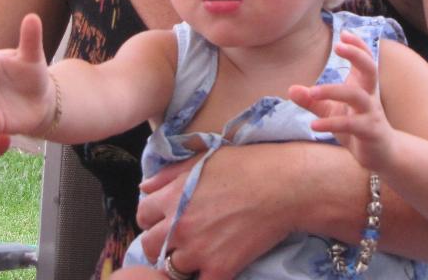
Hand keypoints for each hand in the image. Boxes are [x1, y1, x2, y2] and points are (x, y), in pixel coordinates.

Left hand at [136, 146, 295, 279]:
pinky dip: (204, 277)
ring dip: (181, 262)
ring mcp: (198, 250)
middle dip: (160, 243)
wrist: (285, 187)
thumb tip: (144, 187)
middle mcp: (179, 226)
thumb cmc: (248, 166)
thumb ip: (170, 175)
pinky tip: (215, 267)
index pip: (142, 215)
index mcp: (173, 197)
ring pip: (170, 268)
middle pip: (149, 246)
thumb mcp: (204, 159)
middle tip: (179, 240)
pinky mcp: (220, 269)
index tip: (164, 219)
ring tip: (198, 253)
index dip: (152, 217)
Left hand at [289, 31, 395, 170]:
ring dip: (333, 91)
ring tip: (312, 92)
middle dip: (357, 55)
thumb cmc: (356, 126)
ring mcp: (371, 113)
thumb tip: (290, 90)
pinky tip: (313, 126)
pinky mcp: (369, 132)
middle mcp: (370, 96)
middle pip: (370, 69)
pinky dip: (331, 123)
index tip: (343, 33)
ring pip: (357, 96)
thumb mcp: (331, 111)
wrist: (380, 154)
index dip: (358, 45)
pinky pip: (351, 124)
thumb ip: (312, 101)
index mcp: (363, 86)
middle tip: (338, 47)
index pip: (365, 59)